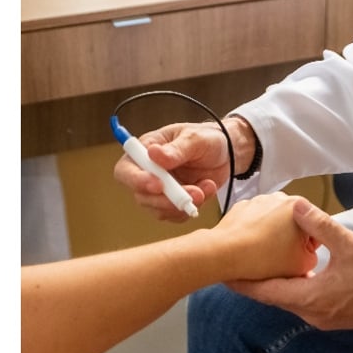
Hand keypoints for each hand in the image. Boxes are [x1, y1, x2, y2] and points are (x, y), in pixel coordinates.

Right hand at [113, 121, 231, 220]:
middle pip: (141, 196)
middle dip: (166, 199)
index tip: (158, 185)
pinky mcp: (174, 202)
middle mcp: (148, 172)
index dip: (136, 180)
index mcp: (146, 150)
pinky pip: (176, 215)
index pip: (125, 170)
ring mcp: (161, 190)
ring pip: (158, 209)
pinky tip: (207, 189)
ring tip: (206, 188)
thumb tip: (153, 154)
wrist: (227, 153)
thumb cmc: (207, 138)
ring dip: (182, 204)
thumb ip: (176, 149)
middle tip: (193, 193)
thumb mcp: (195, 138)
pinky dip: (192, 207)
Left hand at [213, 193, 319, 280]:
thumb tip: (308, 254)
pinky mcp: (243, 207)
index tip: (300, 257)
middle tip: (283, 258)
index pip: (314, 227)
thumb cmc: (262, 257)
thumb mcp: (302, 265)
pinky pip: (256, 221)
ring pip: (274, 221)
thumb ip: (313, 256)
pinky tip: (252, 247)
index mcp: (297, 207)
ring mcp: (259, 201)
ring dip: (273, 234)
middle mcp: (279, 198)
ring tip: (265, 253)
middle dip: (291, 239)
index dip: (308, 247)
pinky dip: (256, 232)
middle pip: (294, 223)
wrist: (226, 253)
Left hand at [229, 199, 352, 333]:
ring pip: (286, 298)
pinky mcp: (331, 313)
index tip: (221, 272)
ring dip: (271, 281)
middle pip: (271, 296)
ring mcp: (321, 316)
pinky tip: (289, 268)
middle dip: (252, 280)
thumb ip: (322, 226)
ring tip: (255, 261)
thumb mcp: (352, 245)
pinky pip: (301, 299)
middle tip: (232, 262)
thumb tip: (297, 207)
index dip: (242, 281)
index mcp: (311, 299)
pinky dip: (289, 284)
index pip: (265, 292)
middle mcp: (311, 312)